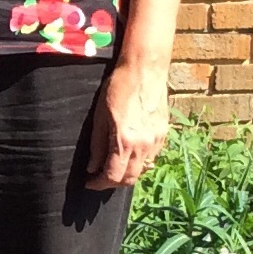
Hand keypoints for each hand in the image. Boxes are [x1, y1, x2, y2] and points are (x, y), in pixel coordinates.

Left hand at [86, 60, 170, 189]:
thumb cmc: (118, 88)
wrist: (145, 69)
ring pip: (142, 170)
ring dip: (127, 174)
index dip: (98, 183)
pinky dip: (139, 162)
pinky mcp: (163, 134)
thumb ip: (97, 145)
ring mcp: (156, 141)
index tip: (89, 182)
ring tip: (113, 167)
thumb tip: (92, 167)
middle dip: (112, 183)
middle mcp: (144, 146)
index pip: (113, 176)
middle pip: (129, 179)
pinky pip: (151, 158)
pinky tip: (129, 154)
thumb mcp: (99, 116)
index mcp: (125, 142)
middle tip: (99, 178)